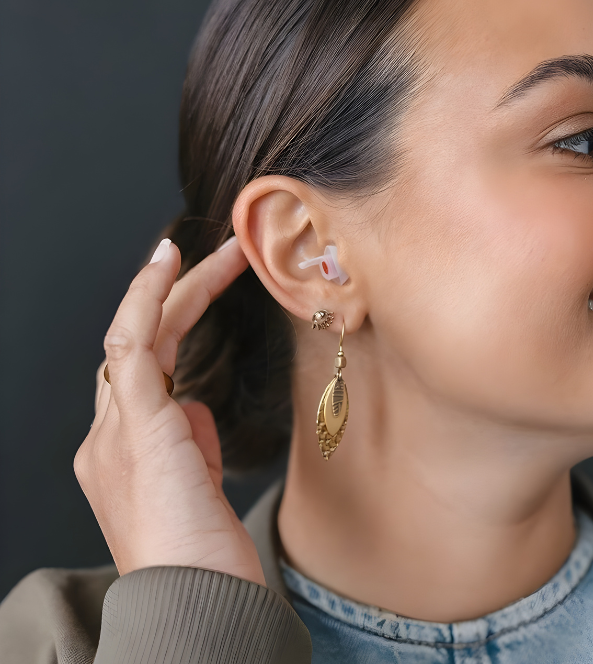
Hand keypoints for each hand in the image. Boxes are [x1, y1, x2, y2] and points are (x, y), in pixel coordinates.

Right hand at [74, 236, 266, 585]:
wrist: (197, 605)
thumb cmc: (204, 556)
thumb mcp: (197, 488)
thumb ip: (190, 444)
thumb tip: (196, 407)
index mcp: (121, 450)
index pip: (139, 369)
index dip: (164, 322)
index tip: (194, 287)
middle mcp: (106, 436)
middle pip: (135, 343)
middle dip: (176, 294)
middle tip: (217, 255)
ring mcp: (114, 431)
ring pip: (133, 334)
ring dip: (176, 286)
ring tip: (219, 253)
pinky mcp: (135, 428)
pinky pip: (131, 345)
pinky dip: (147, 299)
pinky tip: (170, 263)